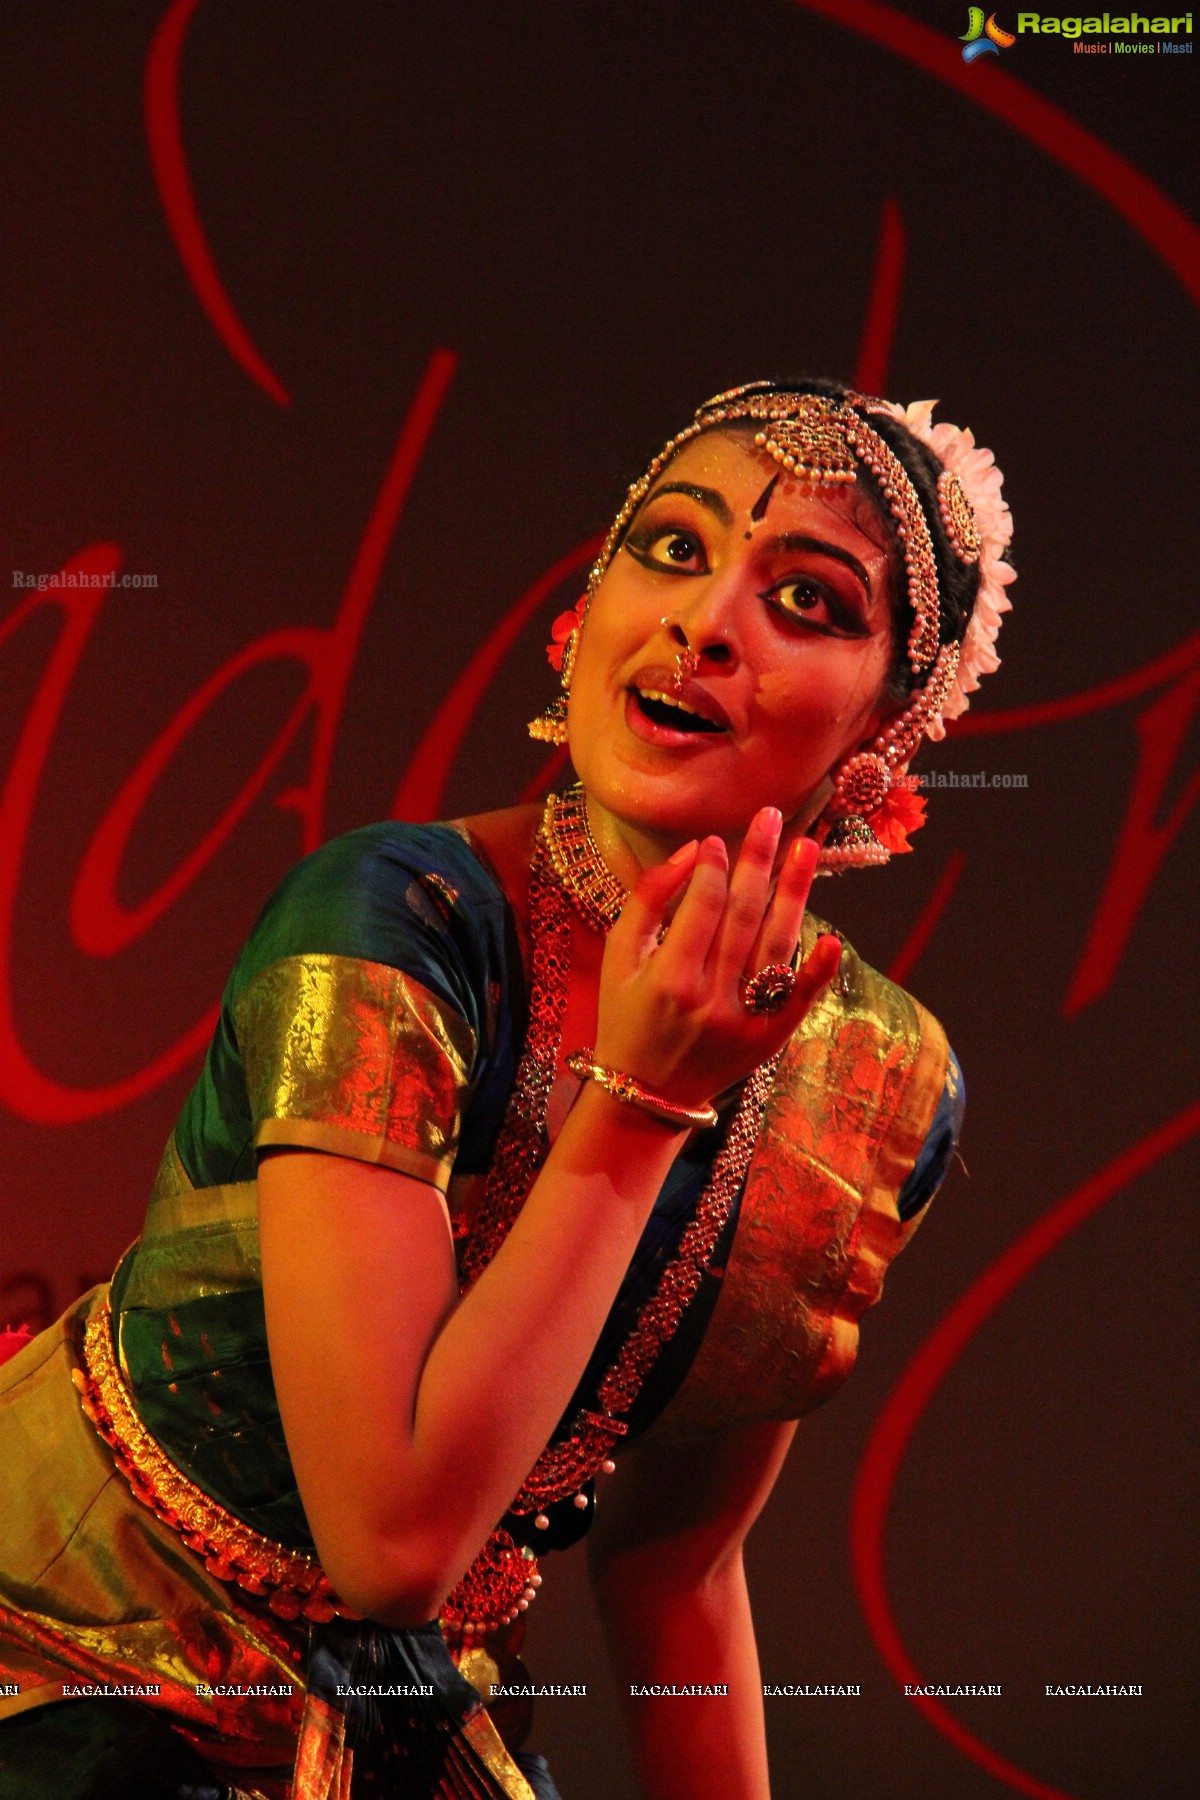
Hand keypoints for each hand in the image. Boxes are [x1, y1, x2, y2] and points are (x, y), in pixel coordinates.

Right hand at [592, 809, 840, 1108]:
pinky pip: (799, 999)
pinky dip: (817, 970)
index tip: (717, 840)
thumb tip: (694, 852)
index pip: (704, 904)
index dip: (714, 866)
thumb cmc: (626, 1015)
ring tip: (807, 847)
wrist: (646, 1093)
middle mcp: (710, 999)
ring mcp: (744, 1021)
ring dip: (794, 892)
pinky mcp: (768, 1039)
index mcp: (669, 977)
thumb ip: (649, 900)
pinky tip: (830, 936)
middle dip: (758, 860)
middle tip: (771, 816)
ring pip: (776, 944)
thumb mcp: (619, 957)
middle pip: (745, 914)